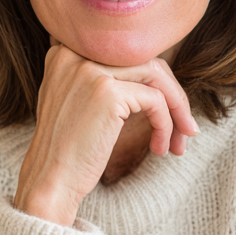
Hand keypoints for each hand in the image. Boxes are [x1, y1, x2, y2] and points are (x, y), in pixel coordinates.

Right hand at [14, 44, 197, 225]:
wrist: (50, 182)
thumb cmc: (68, 151)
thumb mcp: (78, 101)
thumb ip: (103, 78)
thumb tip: (158, 72)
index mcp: (66, 51)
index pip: (125, 51)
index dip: (152, 79)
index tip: (165, 108)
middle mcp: (74, 54)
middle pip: (144, 59)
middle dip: (172, 93)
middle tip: (184, 127)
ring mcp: (90, 71)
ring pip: (156, 75)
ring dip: (176, 108)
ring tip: (179, 139)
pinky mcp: (106, 93)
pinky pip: (155, 101)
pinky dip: (165, 124)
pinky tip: (159, 148)